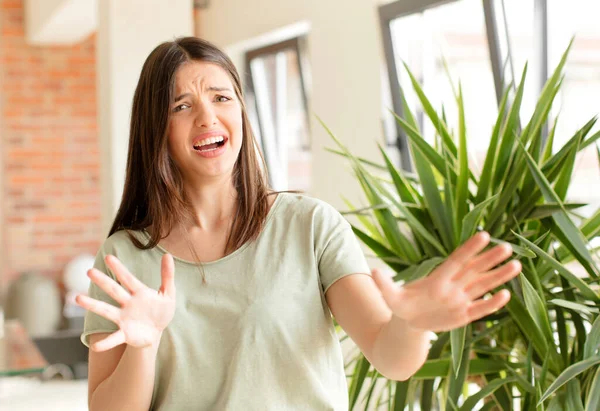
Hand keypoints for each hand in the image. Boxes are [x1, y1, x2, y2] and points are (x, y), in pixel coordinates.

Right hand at [76, 254, 176, 351]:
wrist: (157, 331)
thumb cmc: (161, 310)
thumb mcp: (168, 293)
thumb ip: (167, 275)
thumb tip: (168, 255)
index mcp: (139, 293)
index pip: (128, 278)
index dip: (119, 268)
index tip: (109, 257)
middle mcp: (128, 304)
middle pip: (114, 290)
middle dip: (103, 281)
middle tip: (89, 271)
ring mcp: (124, 318)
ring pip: (107, 310)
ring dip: (93, 305)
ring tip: (77, 298)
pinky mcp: (125, 334)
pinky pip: (114, 338)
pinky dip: (105, 343)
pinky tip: (96, 347)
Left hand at [372, 232, 520, 332]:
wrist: (408, 322)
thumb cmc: (400, 304)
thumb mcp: (390, 296)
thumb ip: (384, 284)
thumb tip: (372, 271)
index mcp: (438, 278)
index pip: (456, 260)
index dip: (470, 249)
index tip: (485, 235)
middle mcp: (453, 285)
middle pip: (474, 269)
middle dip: (490, 259)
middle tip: (508, 247)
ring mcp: (460, 299)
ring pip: (482, 285)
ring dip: (498, 276)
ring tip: (516, 264)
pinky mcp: (464, 314)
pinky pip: (481, 308)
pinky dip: (492, 303)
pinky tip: (506, 295)